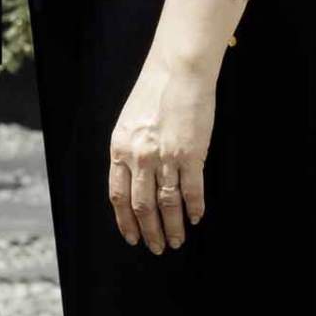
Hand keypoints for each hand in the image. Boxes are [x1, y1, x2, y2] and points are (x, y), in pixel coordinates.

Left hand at [108, 52, 214, 253]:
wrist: (178, 69)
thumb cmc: (154, 90)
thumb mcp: (129, 122)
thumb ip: (129, 151)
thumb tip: (135, 181)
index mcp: (120, 148)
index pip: (119, 196)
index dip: (126, 222)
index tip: (132, 237)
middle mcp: (140, 157)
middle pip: (143, 206)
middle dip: (150, 232)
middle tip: (157, 247)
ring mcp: (165, 157)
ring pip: (167, 204)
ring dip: (173, 226)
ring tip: (178, 240)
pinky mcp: (191, 154)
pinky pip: (192, 190)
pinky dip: (195, 207)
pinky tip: (197, 216)